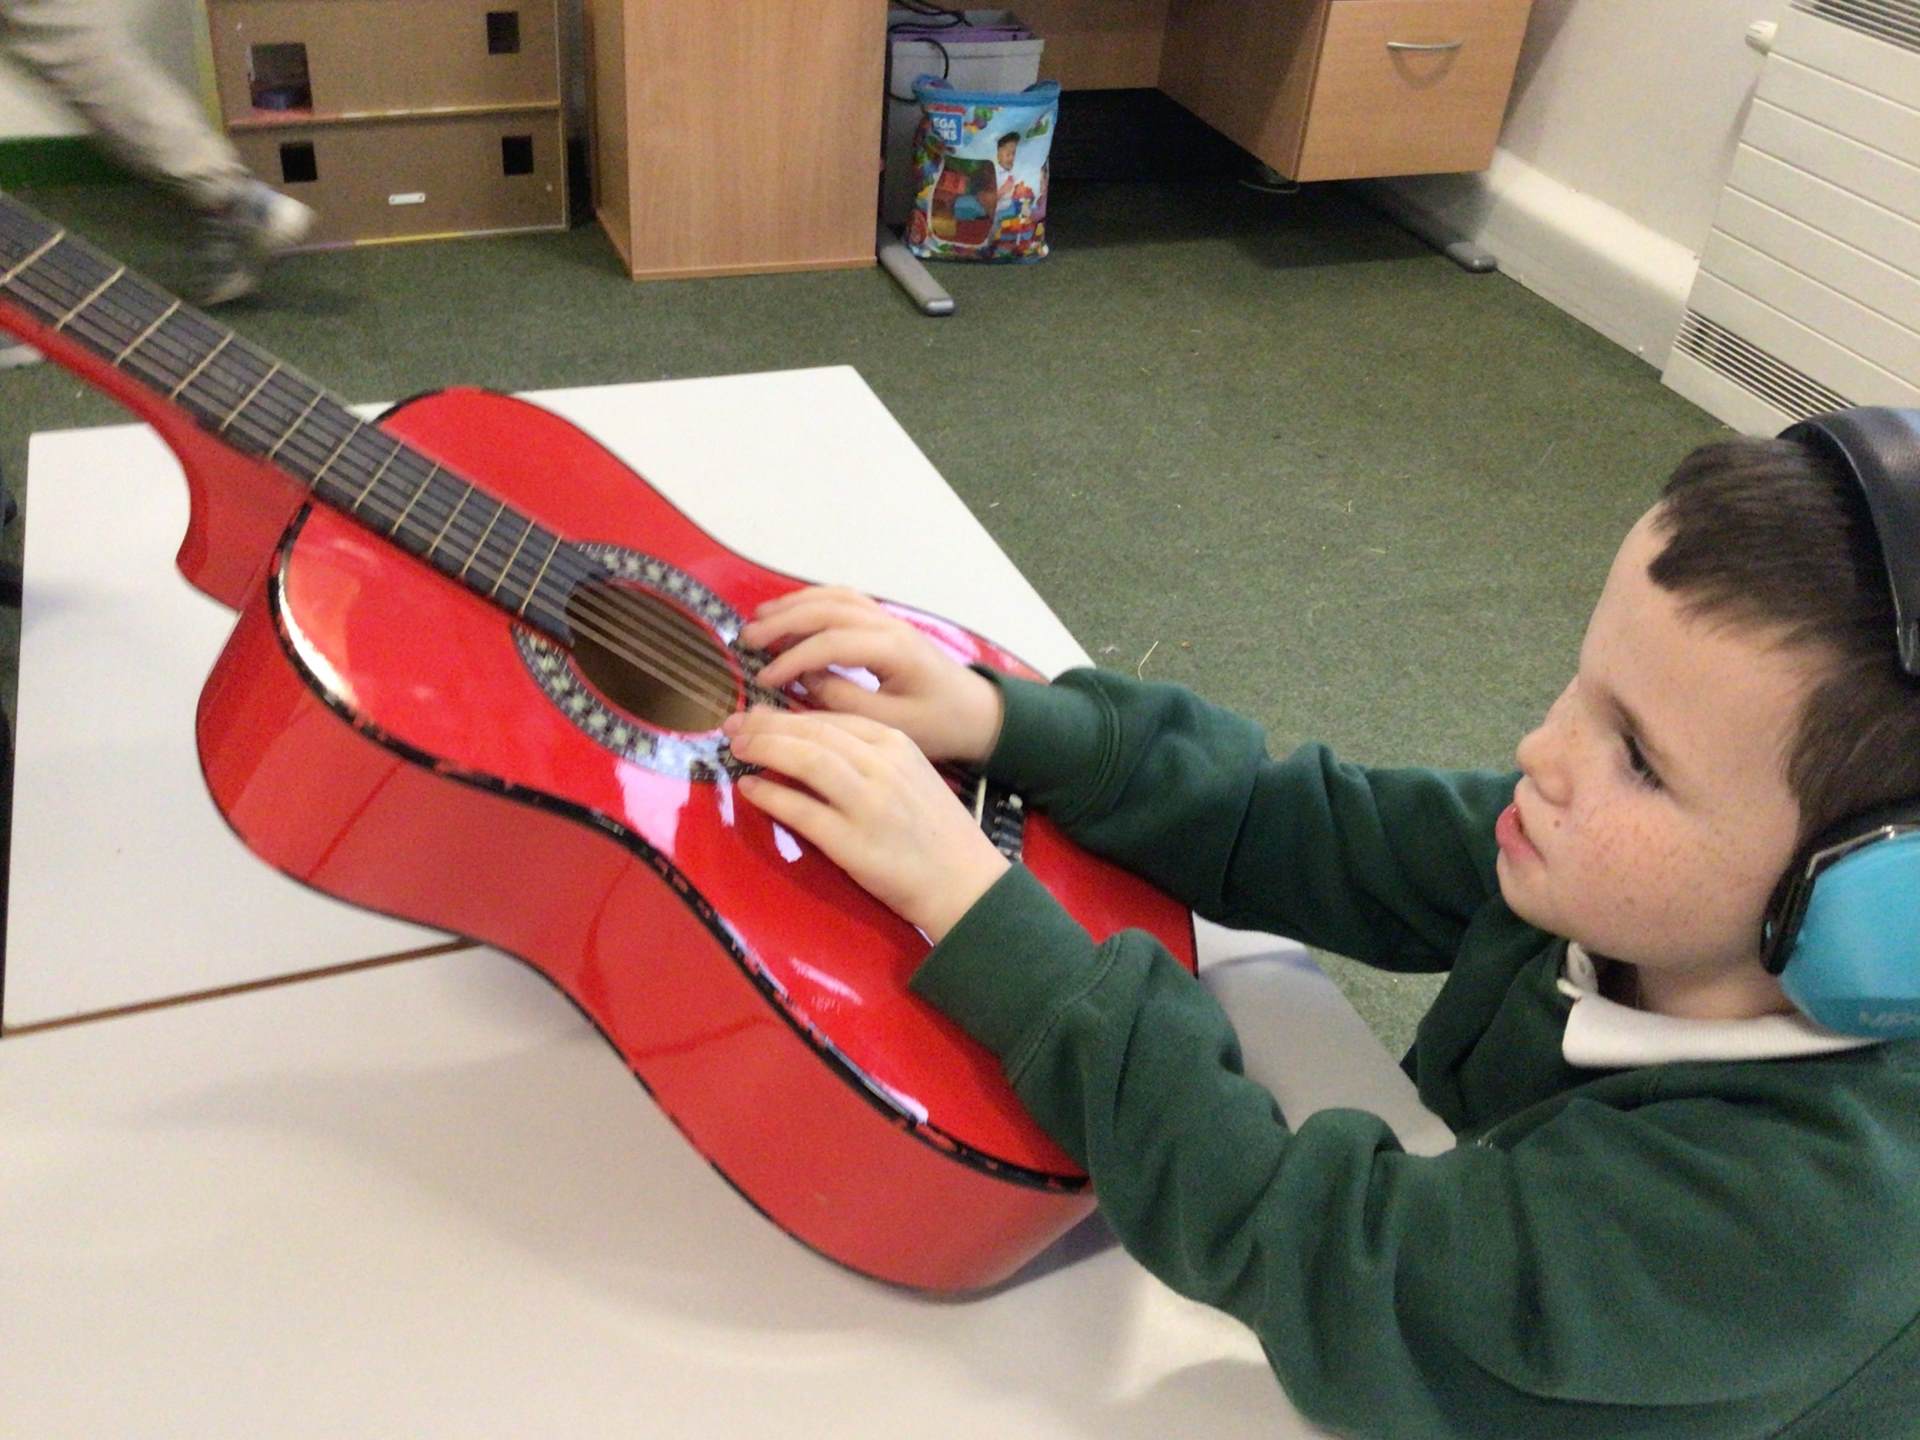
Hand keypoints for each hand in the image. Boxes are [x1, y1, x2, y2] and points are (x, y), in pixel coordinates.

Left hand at [722, 707, 1009, 941]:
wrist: (965, 882)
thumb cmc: (934, 830)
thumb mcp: (909, 775)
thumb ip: (869, 756)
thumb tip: (810, 742)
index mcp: (897, 743)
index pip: (830, 719)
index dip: (786, 714)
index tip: (756, 715)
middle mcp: (882, 765)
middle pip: (812, 733)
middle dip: (765, 726)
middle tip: (732, 727)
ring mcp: (868, 803)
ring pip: (806, 761)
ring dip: (765, 750)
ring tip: (737, 749)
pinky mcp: (854, 842)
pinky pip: (802, 811)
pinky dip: (770, 796)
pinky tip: (750, 789)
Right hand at [740, 587, 1004, 764]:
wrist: (977, 713)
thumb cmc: (939, 724)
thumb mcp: (892, 724)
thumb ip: (845, 701)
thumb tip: (803, 680)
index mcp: (894, 649)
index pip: (831, 642)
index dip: (792, 658)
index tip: (763, 678)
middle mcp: (889, 625)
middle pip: (828, 610)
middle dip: (783, 622)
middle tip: (746, 640)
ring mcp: (888, 619)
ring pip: (834, 598)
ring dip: (793, 606)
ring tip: (758, 621)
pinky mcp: (885, 623)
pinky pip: (844, 600)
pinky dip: (812, 602)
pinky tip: (789, 613)